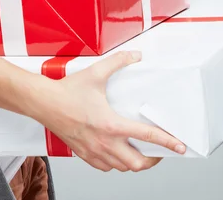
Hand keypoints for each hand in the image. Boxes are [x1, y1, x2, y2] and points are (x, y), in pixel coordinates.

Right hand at [36, 50, 185, 171]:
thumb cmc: (66, 91)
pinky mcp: (83, 153)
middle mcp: (104, 142)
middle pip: (137, 163)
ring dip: (133, 162)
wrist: (43, 102)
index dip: (167, 143)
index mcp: (111, 124)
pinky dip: (115, 164)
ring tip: (138, 152)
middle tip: (158, 152)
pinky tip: (116, 154)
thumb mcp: (95, 73)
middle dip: (152, 160)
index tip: (179, 146)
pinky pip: (105, 168)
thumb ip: (117, 62)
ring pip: (122, 168)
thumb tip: (134, 55)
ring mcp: (93, 151)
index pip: (147, 137)